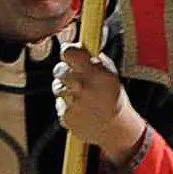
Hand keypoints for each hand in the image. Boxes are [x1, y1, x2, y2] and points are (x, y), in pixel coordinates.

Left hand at [54, 46, 145, 165]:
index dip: (68, 52)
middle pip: (59, 70)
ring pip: (57, 87)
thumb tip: (78, 43)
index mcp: (96, 73)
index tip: (69, 54)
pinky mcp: (65, 117)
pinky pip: (59, 104)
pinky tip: (80, 108)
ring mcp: (73, 103)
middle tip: (76, 78)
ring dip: (65, 89)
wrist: (116, 129)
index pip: (69, 53)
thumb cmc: (114, 99)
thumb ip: (94, 59)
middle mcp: (83, 87)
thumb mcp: (111, 74)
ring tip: (80, 95)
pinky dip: (66, 105)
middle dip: (65, 72)